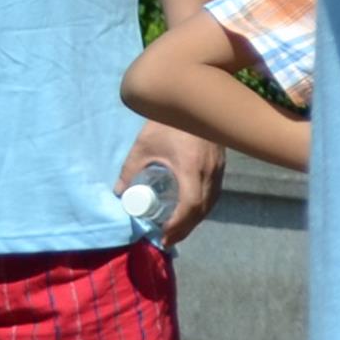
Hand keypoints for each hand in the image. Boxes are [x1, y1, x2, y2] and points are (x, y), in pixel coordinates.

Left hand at [112, 121, 225, 242]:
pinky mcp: (220, 163)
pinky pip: (214, 191)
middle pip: (203, 208)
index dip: (178, 225)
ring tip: (177, 229)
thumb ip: (130, 171)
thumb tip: (119, 193)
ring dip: (196, 218)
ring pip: (212, 201)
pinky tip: (190, 208)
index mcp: (191, 167)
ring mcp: (218, 167)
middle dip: (186, 228)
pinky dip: (203, 205)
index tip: (163, 237)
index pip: (190, 205)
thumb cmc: (165, 122)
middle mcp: (209, 170)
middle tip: (168, 240)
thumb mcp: (143, 147)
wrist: (192, 98)